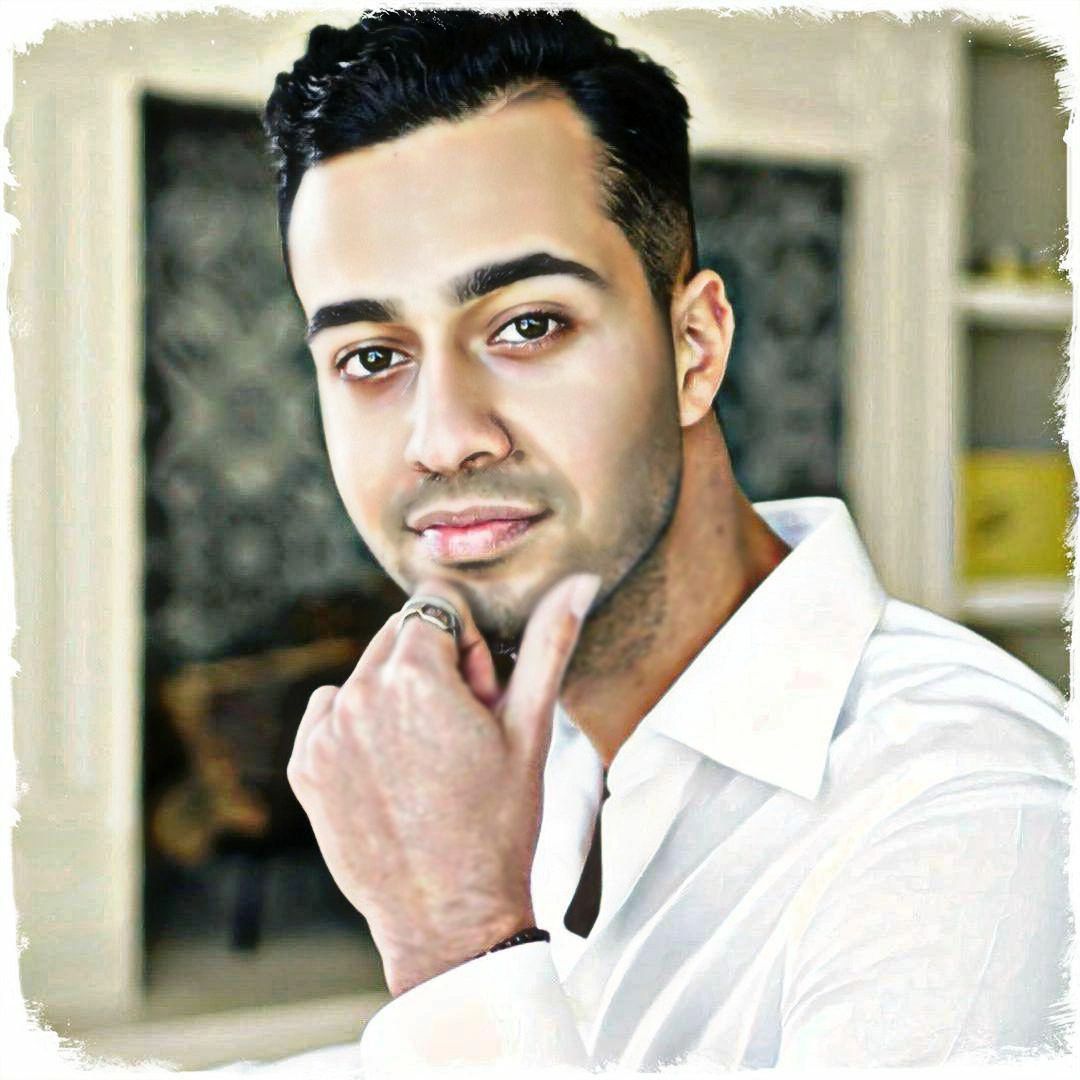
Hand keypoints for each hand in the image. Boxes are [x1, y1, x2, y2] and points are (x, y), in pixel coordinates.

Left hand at [286, 572, 600, 995]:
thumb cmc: (499, 823)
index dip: (468, 647)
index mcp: (414, 673)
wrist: (449, 918)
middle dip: (432, 667)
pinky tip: (391, 773)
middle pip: (400, 636)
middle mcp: (358, 693)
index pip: (438, 606)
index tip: (480, 698)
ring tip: (428, 760)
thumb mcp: (531, 727)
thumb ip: (550, 641)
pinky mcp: (304, 767)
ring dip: (396, 696)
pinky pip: (331, 712)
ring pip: (367, 674)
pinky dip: (358, 726)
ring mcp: (324, 733)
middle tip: (458, 733)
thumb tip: (580, 580)